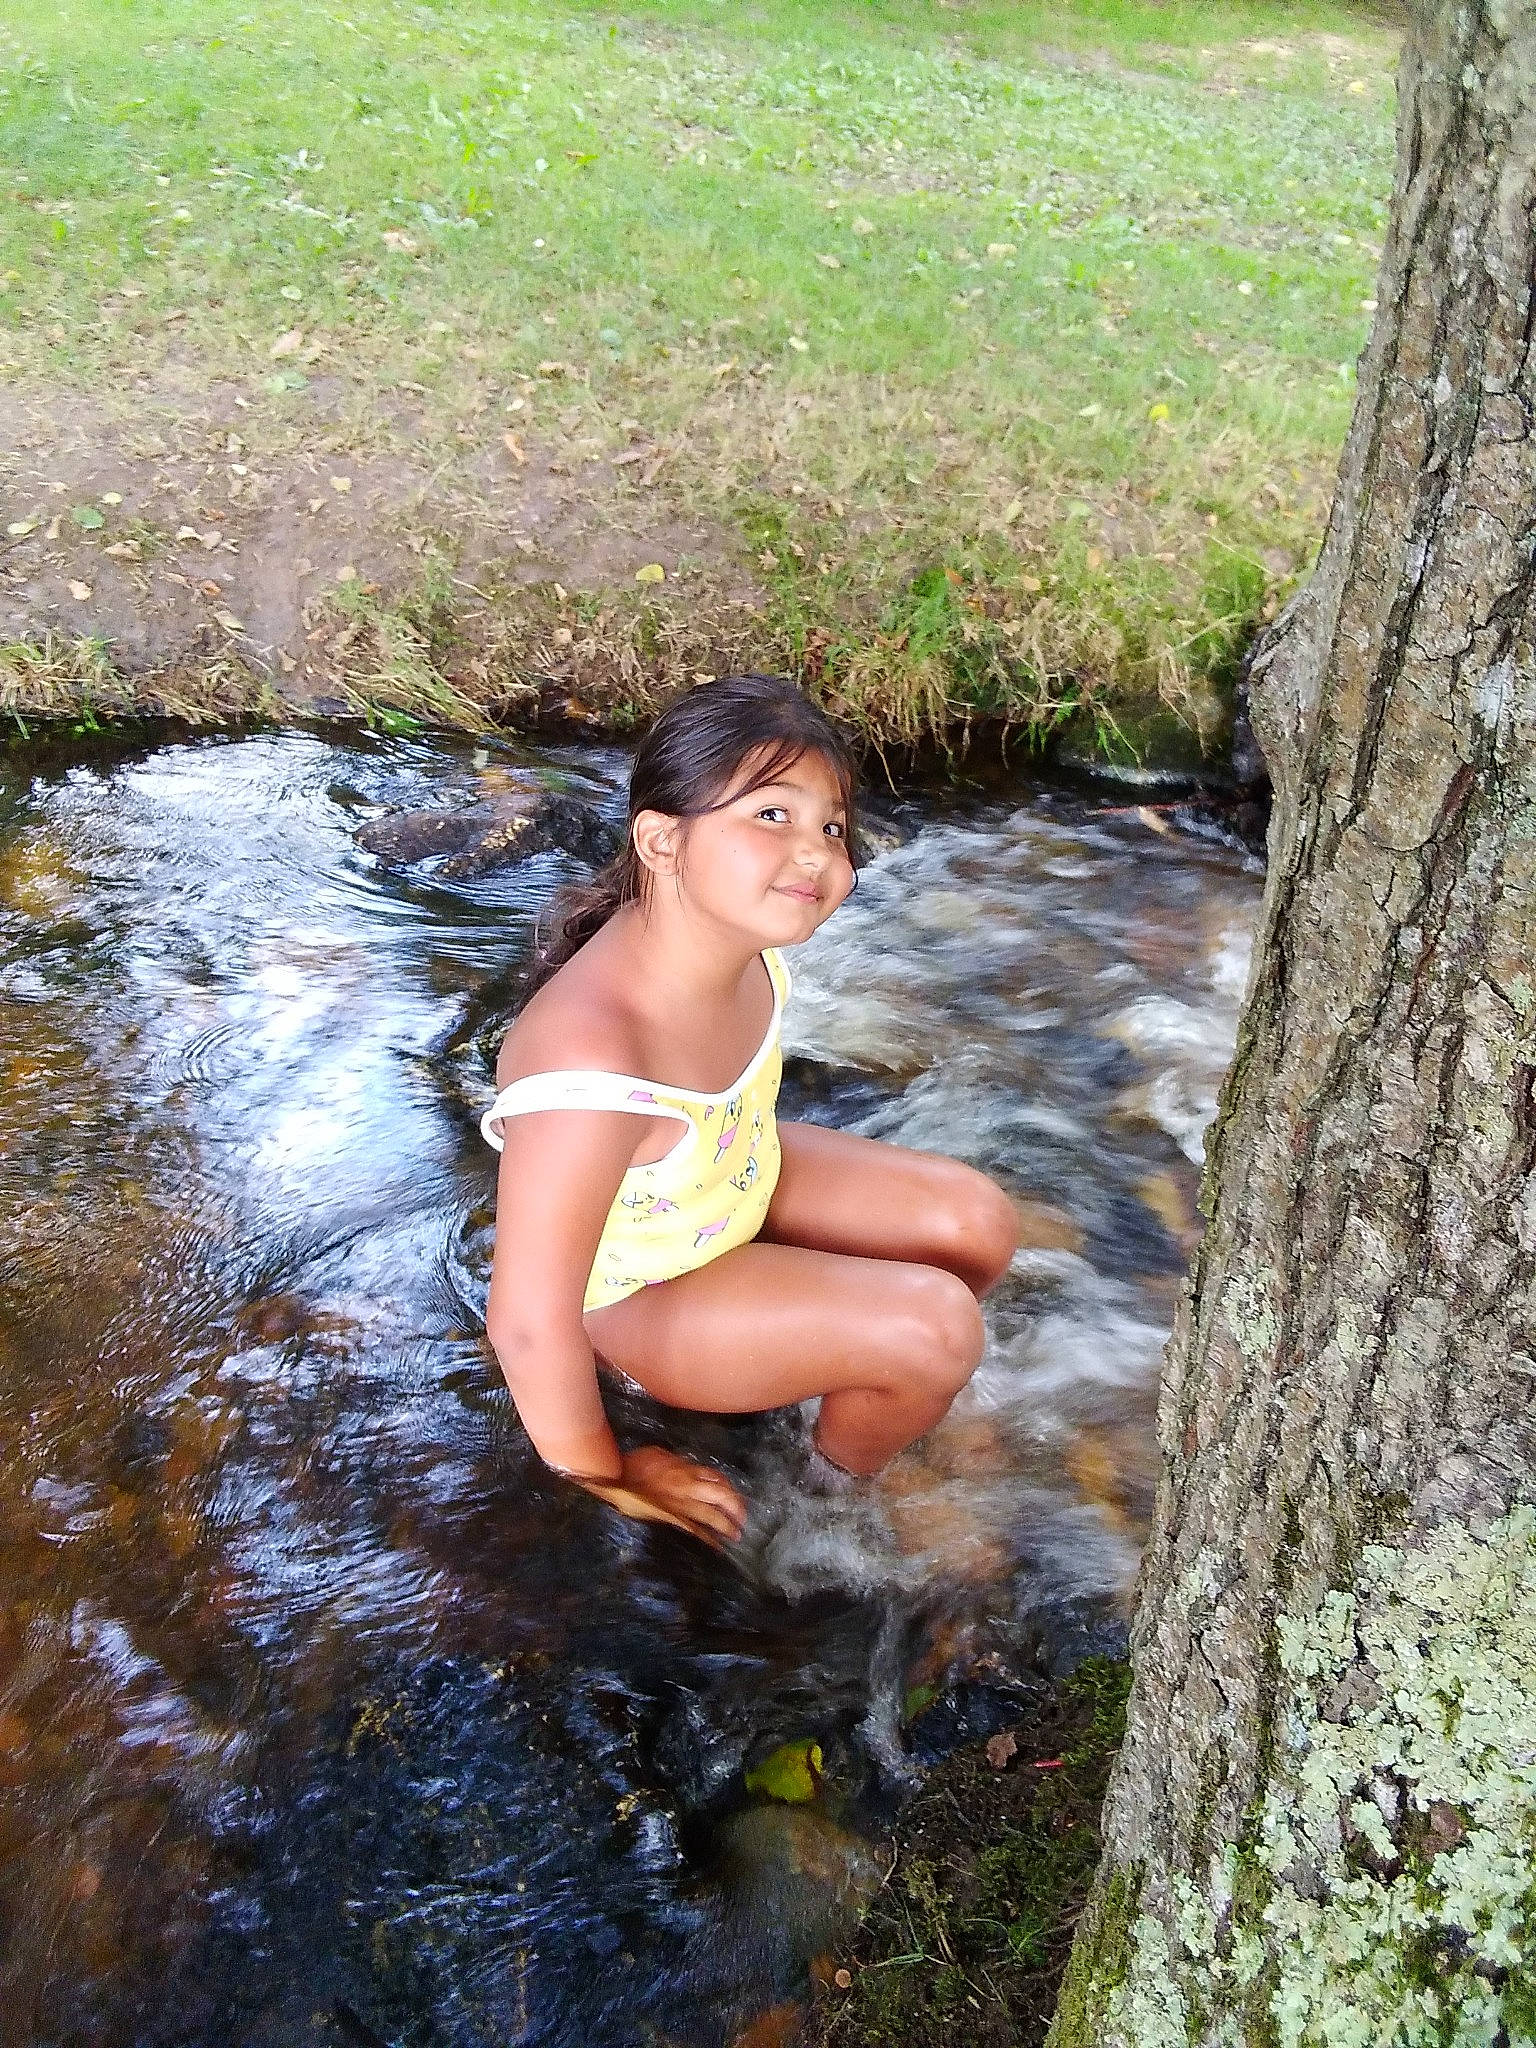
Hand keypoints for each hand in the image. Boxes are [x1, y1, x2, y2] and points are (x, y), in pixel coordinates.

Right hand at [571, 1445, 747, 1548]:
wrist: (615, 1482)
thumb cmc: (634, 1466)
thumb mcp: (659, 1455)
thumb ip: (677, 1463)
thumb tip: (686, 1468)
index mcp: (686, 1470)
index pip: (716, 1478)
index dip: (728, 1487)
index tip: (733, 1495)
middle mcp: (688, 1487)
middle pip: (722, 1496)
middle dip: (736, 1507)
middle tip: (742, 1518)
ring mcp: (680, 1506)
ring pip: (711, 1516)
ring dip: (727, 1526)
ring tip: (735, 1535)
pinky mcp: (670, 1521)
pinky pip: (695, 1531)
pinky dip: (707, 1538)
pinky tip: (715, 1546)